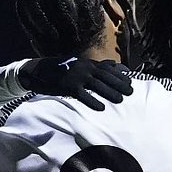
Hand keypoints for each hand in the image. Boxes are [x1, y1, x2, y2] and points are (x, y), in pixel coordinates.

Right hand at [16, 57, 132, 110]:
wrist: (40, 69)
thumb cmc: (63, 69)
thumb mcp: (81, 64)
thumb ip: (98, 65)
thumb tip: (115, 64)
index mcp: (88, 63)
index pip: (108, 68)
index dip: (120, 75)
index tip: (131, 81)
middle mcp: (84, 68)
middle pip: (105, 76)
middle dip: (119, 84)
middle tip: (130, 92)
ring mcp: (76, 76)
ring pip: (97, 85)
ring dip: (109, 92)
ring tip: (120, 100)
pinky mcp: (68, 86)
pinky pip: (82, 95)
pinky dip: (92, 101)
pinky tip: (101, 108)